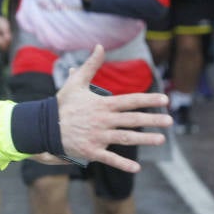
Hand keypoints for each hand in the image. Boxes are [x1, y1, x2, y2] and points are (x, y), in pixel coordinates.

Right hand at [56, 45, 171, 172]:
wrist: (44, 126)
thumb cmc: (62, 104)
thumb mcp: (76, 82)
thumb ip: (91, 65)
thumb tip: (100, 46)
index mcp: (102, 104)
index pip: (130, 100)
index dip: (148, 99)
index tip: (165, 100)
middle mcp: (102, 120)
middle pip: (132, 119)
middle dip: (153, 120)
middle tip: (170, 121)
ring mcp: (98, 136)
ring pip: (125, 138)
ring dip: (144, 139)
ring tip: (160, 140)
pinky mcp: (91, 151)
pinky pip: (110, 158)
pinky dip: (123, 164)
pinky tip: (137, 167)